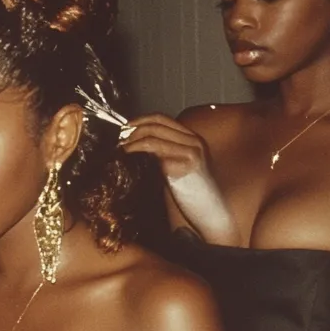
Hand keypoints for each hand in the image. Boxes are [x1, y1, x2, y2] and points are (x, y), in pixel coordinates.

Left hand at [121, 113, 238, 244]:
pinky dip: (140, 156)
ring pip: (154, 139)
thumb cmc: (191, 193)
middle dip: (133, 132)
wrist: (210, 212)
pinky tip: (131, 162)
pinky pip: (158, 156)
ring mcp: (192, 152)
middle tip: (119, 142)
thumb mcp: (176, 165)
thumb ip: (162, 152)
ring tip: (122, 152)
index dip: (139, 120)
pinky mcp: (188, 165)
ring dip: (133, 144)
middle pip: (156, 126)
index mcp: (192, 138)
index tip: (124, 129)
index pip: (161, 118)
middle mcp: (194, 141)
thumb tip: (133, 143)